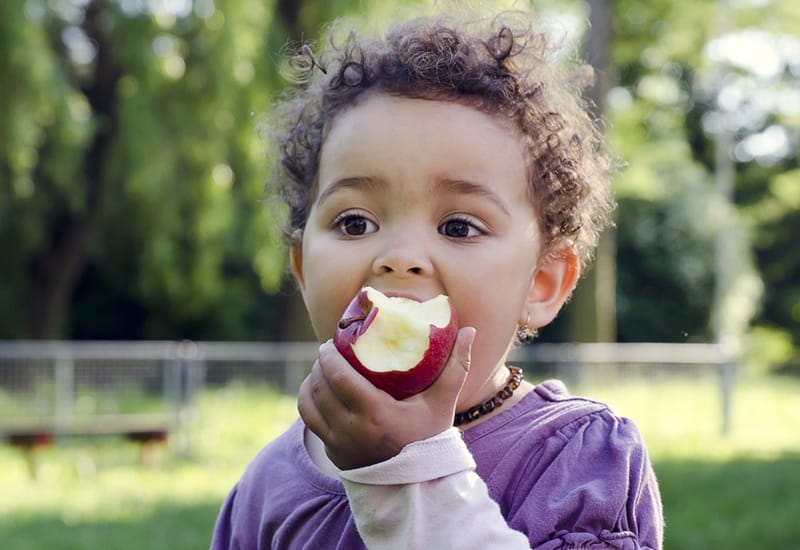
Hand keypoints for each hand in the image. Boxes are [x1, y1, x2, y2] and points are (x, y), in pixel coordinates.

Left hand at [297, 327, 475, 469]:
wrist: (417, 484)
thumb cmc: (430, 439)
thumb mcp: (443, 403)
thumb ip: (457, 367)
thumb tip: (470, 331)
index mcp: (375, 414)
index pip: (339, 377)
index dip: (328, 357)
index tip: (330, 342)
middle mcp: (351, 430)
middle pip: (321, 388)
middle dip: (319, 365)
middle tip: (326, 351)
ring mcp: (338, 444)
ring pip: (309, 405)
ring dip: (310, 383)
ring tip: (319, 369)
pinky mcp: (332, 453)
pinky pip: (310, 422)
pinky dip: (308, 403)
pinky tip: (316, 391)